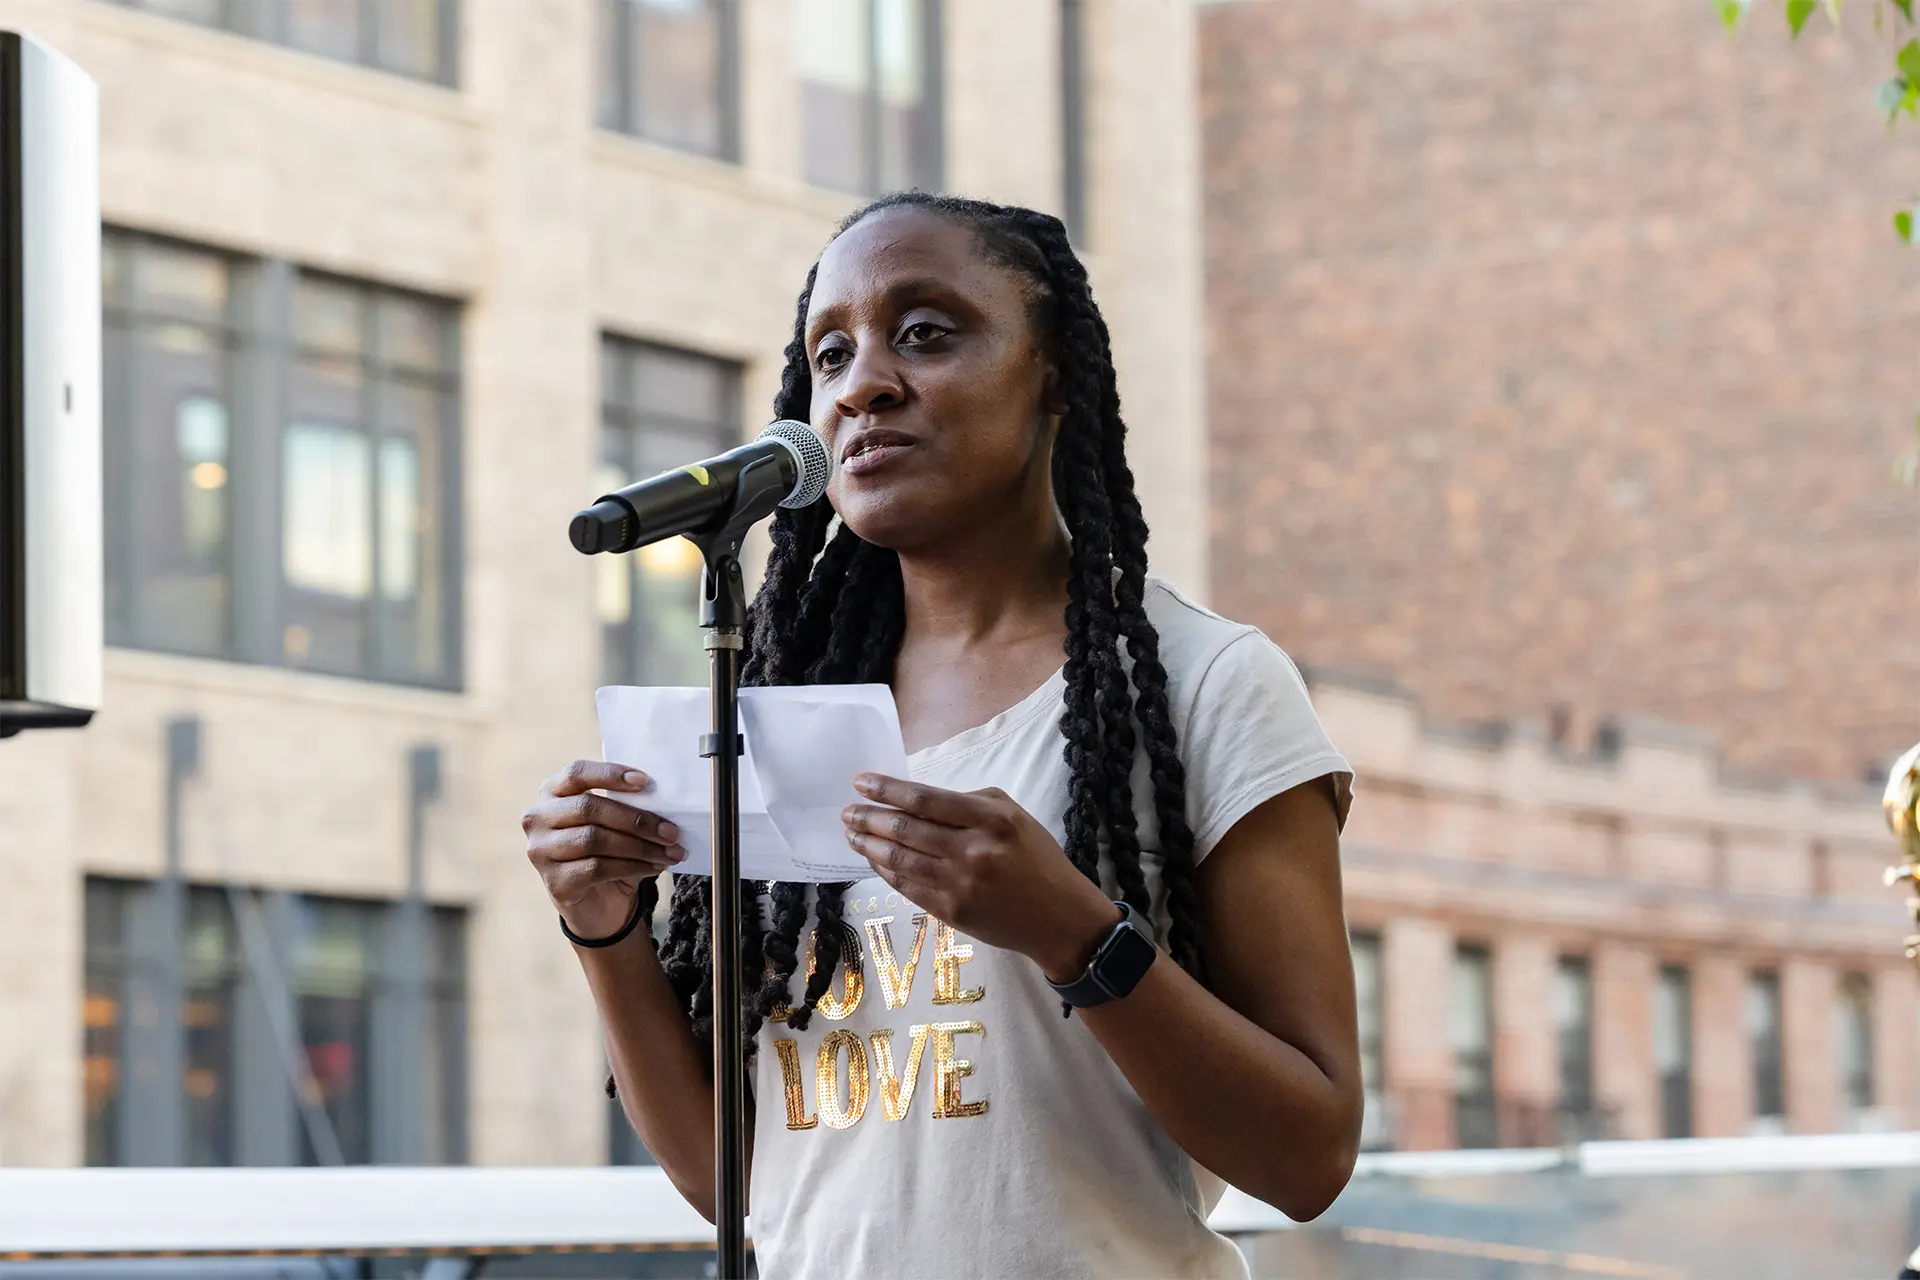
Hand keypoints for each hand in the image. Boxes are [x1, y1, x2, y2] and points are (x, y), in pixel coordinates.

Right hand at [524, 760, 688, 940]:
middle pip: (589, 808)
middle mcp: (538, 818)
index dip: (610, 774)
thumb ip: (627, 804)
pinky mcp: (555, 881)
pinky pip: (597, 868)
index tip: (645, 781)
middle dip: (636, 820)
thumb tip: (664, 799)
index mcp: (552, 792)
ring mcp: (541, 851)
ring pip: (595, 839)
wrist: (597, 903)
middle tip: (672, 831)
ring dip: (640, 846)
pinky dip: (632, 866)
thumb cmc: (607, 851)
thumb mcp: (614, 822)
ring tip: (670, 851)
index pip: (576, 773)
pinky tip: (654, 866)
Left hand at [841, 774, 1118, 981]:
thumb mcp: (1014, 816)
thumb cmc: (1037, 860)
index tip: (861, 782)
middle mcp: (974, 851)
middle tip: (847, 811)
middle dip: (869, 818)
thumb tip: (919, 800)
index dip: (887, 789)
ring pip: (900, 860)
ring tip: (852, 834)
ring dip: (870, 845)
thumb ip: (970, 803)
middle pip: (905, 829)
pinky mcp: (952, 912)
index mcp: (991, 819)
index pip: (925, 800)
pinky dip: (885, 871)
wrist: (1059, 918)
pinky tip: (874, 859)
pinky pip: (908, 887)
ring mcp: (960, 885)